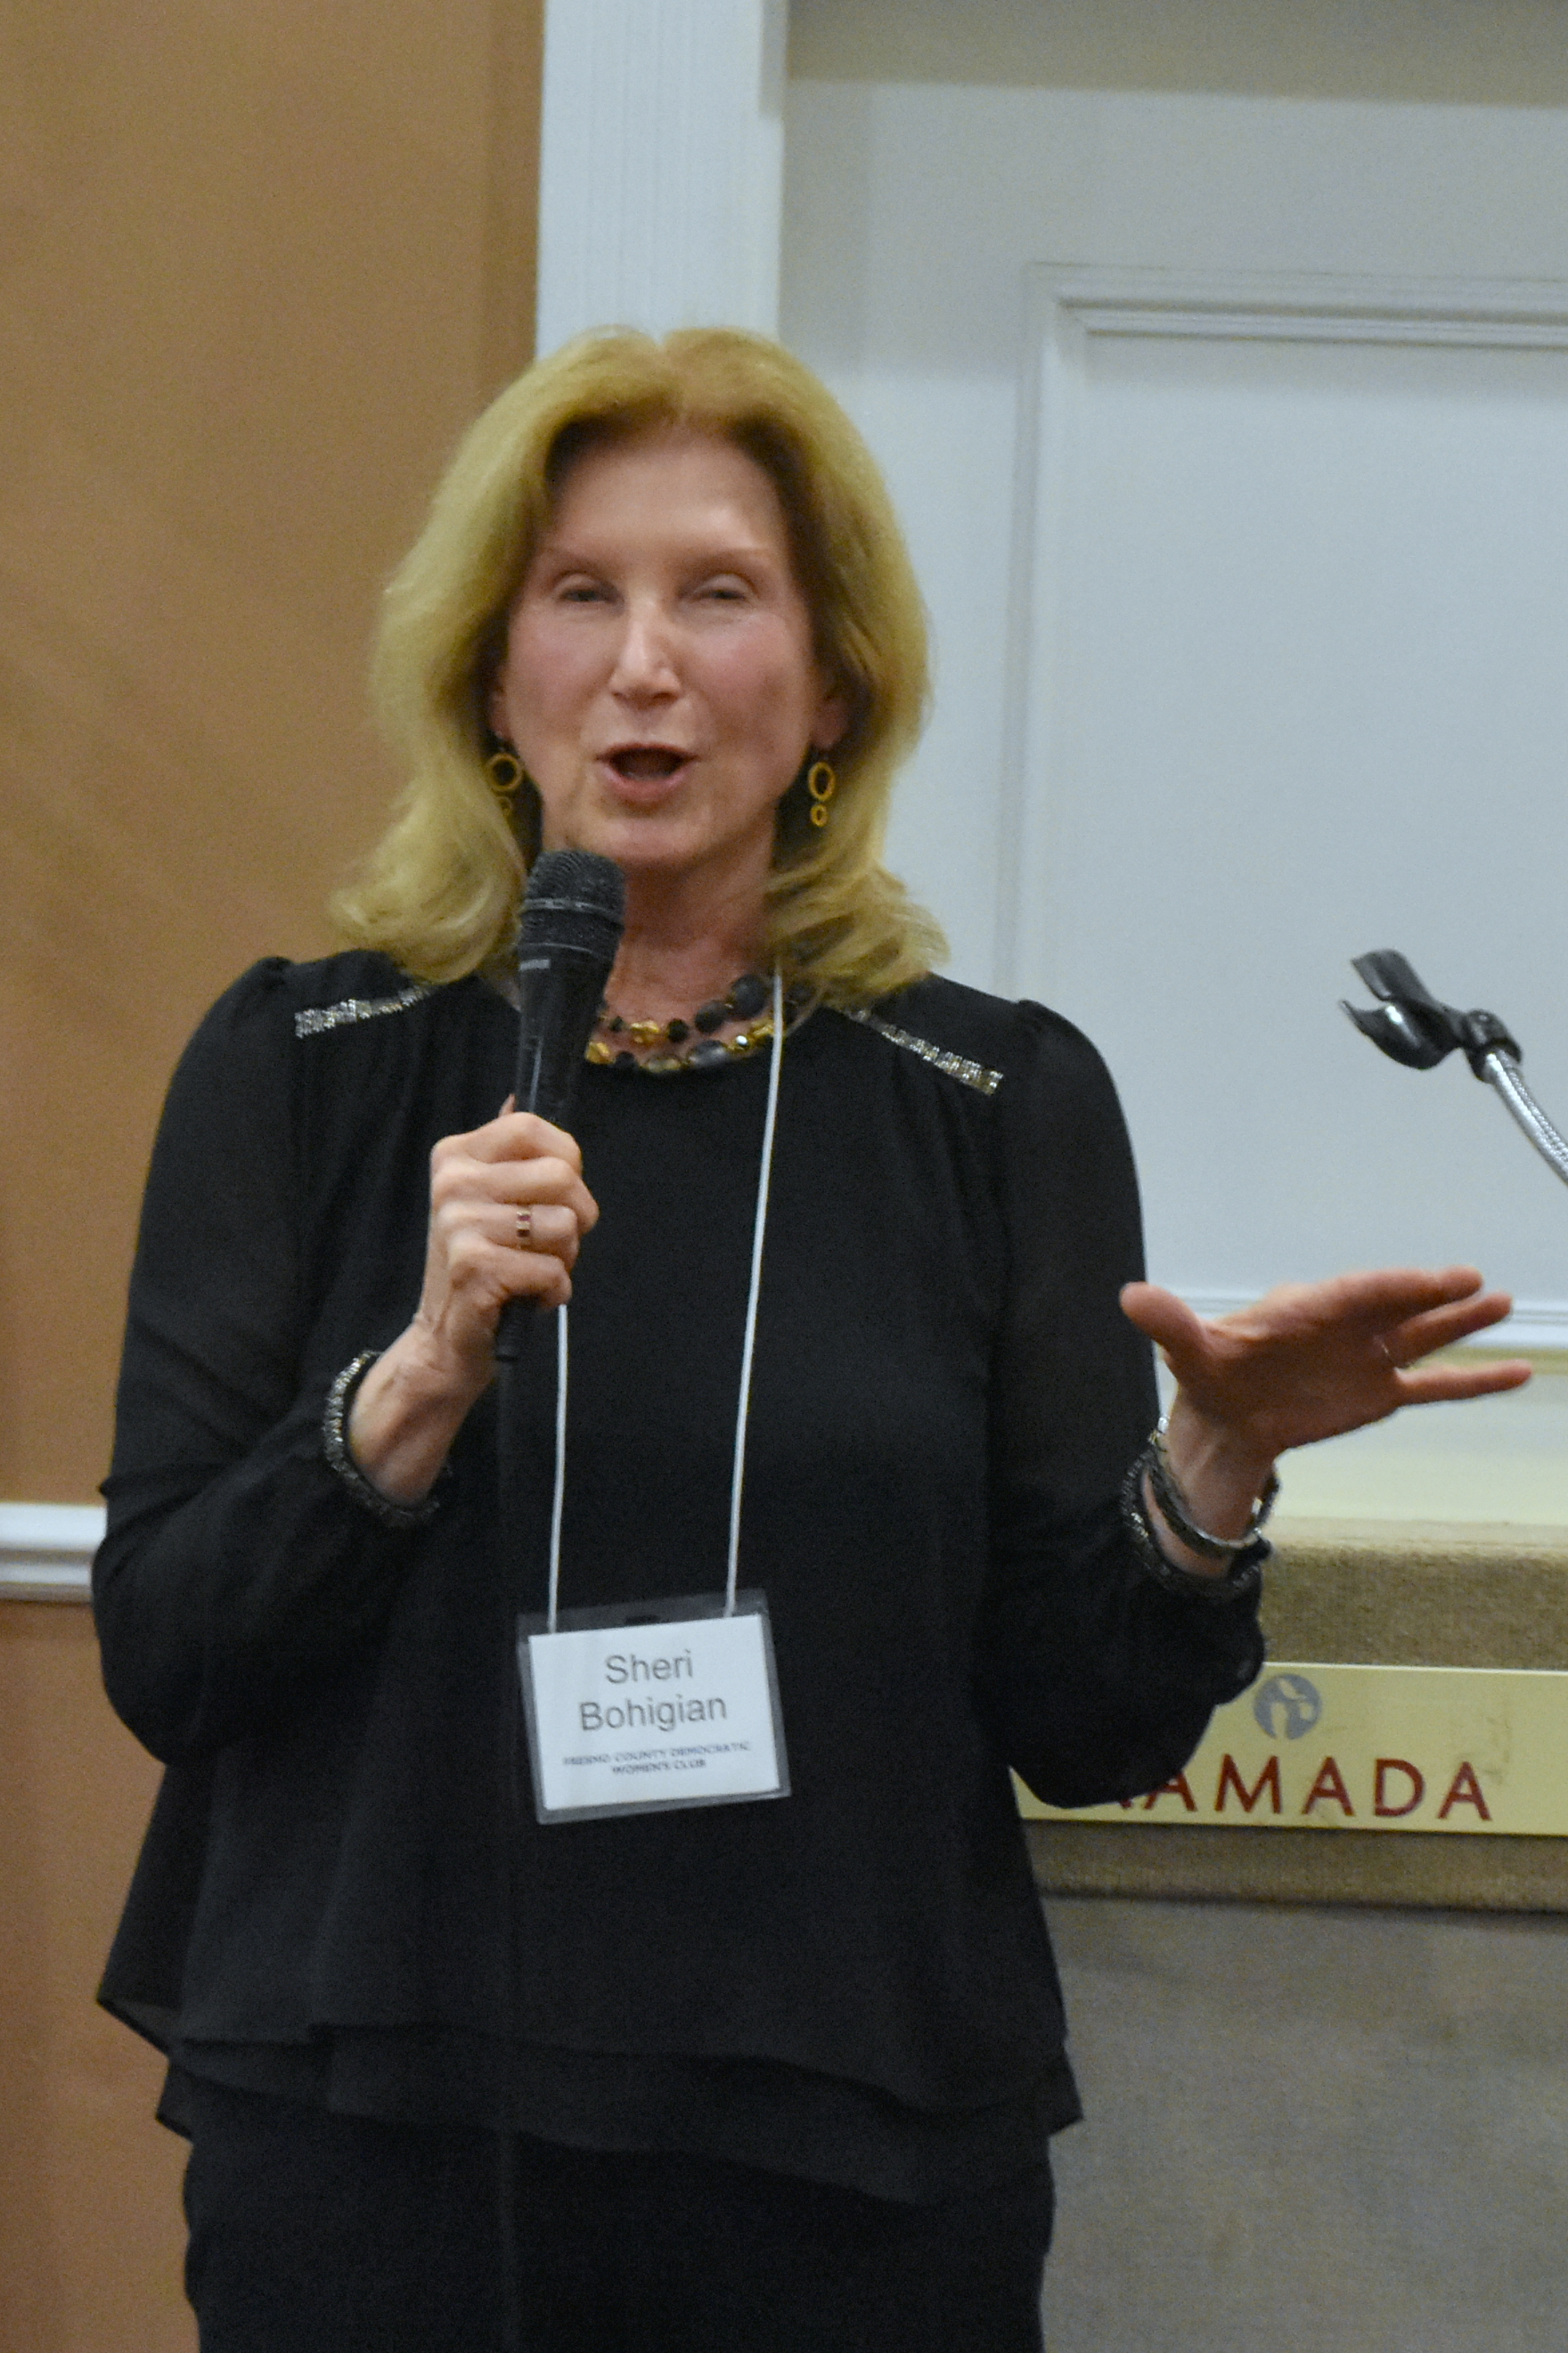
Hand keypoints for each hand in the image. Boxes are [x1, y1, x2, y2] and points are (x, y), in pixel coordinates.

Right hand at [348, 1106, 598, 1503]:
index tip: (557, 1192)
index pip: (532, 1126)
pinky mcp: (475, 1268)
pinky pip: (554, 1271)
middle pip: (563, 1175)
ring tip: (530, 1271)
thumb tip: (518, 1097)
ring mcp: (459, 1225)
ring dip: (564, 1260)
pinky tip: (524, 1298)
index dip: (566, 1159)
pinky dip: (553, 1293)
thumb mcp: (489, 1200)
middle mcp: (451, 1183)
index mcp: (454, 1156)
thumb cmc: (482, 1265)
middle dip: (577, 1217)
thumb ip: (509, 1156)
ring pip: (566, 1225)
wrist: (444, 1340)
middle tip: (548, 1244)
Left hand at [1120, 1266, 1530, 1553]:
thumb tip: (1131, 1296)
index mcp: (1307, 1308)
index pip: (1355, 1293)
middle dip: (1433, 1296)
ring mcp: (1369, 1359)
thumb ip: (1171, 1323)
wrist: (1225, 1421)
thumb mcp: (1187, 1350)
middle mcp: (1346, 1327)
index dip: (1391, 1286)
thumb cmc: (1212, 1373)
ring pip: (1423, 1337)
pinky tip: (1515, 1372)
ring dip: (1461, 1324)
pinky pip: (1434, 1387)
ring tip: (1503, 1304)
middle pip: (1396, 1307)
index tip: (1429, 1279)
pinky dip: (1473, 1381)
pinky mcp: (1380, 1394)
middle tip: (1476, 1283)